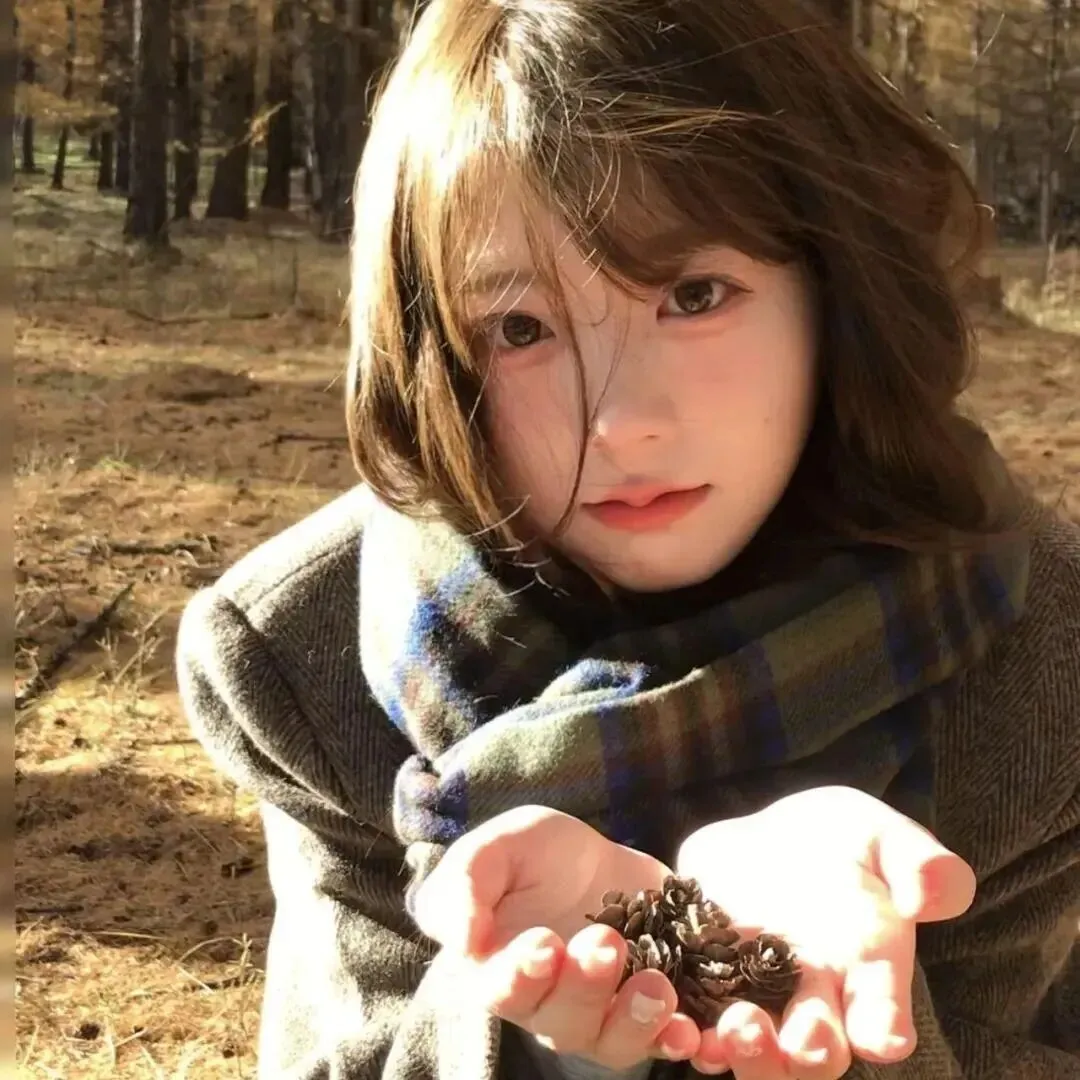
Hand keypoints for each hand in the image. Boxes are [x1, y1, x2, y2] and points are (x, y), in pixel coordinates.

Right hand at [413, 805, 701, 1068]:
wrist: (596, 857)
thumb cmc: (532, 853)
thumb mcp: (497, 848)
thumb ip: (465, 885)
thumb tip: (461, 940)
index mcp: (501, 972)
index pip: (504, 989)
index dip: (523, 974)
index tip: (544, 942)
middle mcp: (552, 1007)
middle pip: (565, 1022)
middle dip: (587, 987)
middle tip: (606, 942)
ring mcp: (606, 1014)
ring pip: (617, 1042)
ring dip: (638, 1021)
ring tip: (658, 986)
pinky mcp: (656, 1007)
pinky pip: (669, 1039)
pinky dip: (685, 1041)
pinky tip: (699, 1031)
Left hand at [676, 786, 976, 1077]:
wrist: (770, 838)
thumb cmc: (839, 840)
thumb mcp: (878, 834)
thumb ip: (916, 862)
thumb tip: (936, 891)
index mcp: (866, 972)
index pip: (882, 1017)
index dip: (883, 1028)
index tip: (882, 1033)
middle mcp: (813, 999)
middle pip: (815, 1055)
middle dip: (807, 1055)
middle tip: (796, 1038)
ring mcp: (755, 999)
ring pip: (753, 1053)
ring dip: (744, 1053)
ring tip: (730, 1031)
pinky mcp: (702, 984)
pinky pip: (691, 1022)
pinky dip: (683, 1030)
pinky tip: (675, 1022)